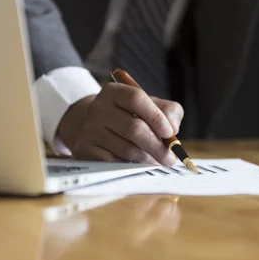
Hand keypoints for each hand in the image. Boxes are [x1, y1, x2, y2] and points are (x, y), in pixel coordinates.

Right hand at [57, 83, 183, 165]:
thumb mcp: (150, 106)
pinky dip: (130, 166)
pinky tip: (137, 165)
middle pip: (134, 128)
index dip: (156, 116)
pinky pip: (115, 163)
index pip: (136, 99)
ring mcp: (90, 130)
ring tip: (156, 161)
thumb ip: (168, 111)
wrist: (95, 127)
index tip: (170, 132)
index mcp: (114, 92)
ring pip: (127, 149)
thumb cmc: (129, 116)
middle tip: (170, 158)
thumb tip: (173, 127)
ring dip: (146, 159)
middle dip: (157, 146)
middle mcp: (99, 108)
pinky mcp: (85, 150)